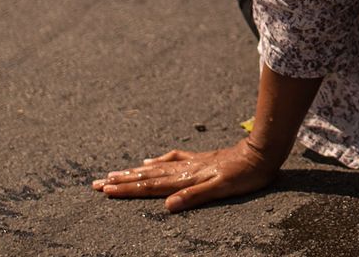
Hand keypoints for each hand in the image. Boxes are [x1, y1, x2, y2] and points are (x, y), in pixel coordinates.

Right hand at [90, 142, 279, 211]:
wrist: (261, 152)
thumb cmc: (244, 176)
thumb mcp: (221, 189)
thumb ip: (194, 196)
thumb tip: (167, 206)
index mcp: (186, 179)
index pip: (150, 186)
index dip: (127, 189)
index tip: (105, 189)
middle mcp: (184, 170)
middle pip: (146, 177)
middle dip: (121, 181)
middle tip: (97, 183)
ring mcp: (191, 163)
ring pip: (155, 169)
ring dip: (133, 172)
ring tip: (113, 173)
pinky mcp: (200, 159)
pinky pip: (172, 160)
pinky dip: (157, 162)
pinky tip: (149, 162)